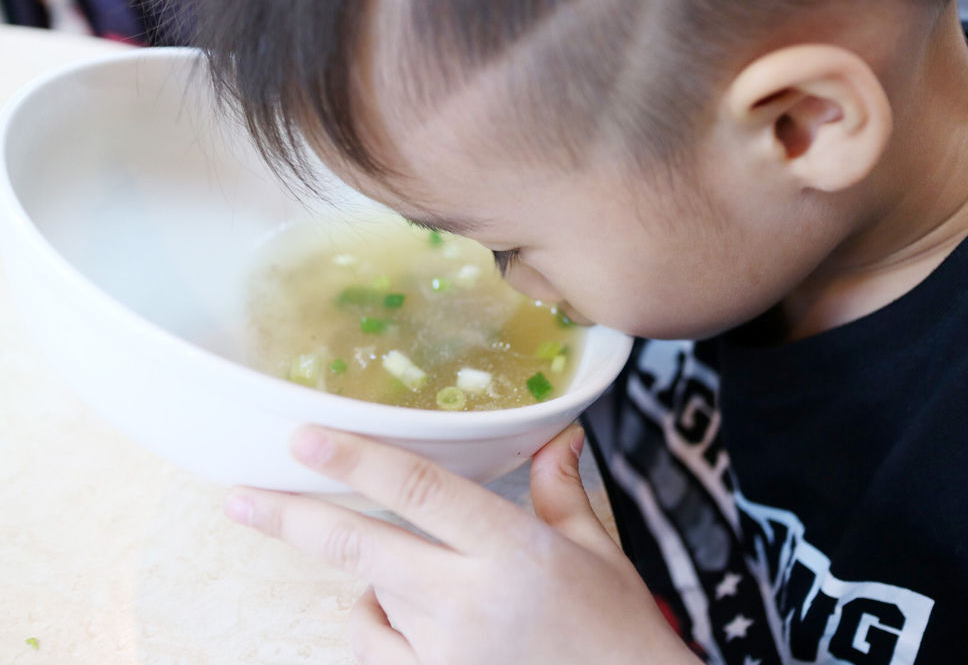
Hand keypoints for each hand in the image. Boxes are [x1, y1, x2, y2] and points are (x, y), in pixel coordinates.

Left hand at [222, 424, 698, 664]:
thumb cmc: (617, 632)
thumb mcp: (599, 552)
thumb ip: (561, 491)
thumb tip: (558, 433)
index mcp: (512, 551)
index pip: (419, 490)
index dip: (356, 460)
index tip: (304, 439)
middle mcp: (469, 601)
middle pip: (361, 547)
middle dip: (292, 518)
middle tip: (241, 497)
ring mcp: (444, 654)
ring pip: (369, 597)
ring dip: (374, 577)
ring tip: (421, 578)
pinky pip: (373, 647)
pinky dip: (375, 622)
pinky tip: (403, 616)